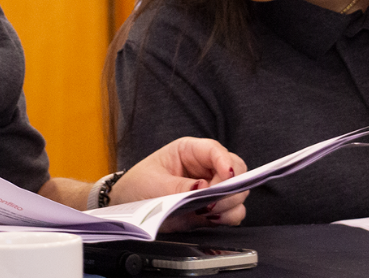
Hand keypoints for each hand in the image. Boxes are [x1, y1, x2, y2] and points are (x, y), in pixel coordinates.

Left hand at [108, 137, 247, 230]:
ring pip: (238, 192)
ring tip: (208, 211)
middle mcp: (205, 167)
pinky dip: (229, 216)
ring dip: (230, 203)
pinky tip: (213, 218)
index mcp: (189, 151)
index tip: (227, 176)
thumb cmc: (138, 185)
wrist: (129, 207)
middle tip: (212, 201)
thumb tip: (203, 189)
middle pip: (236, 170)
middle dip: (230, 186)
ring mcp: (211, 188)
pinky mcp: (212, 208)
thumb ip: (179, 186)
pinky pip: (233, 211)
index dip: (225, 162)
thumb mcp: (154, 183)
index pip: (215, 151)